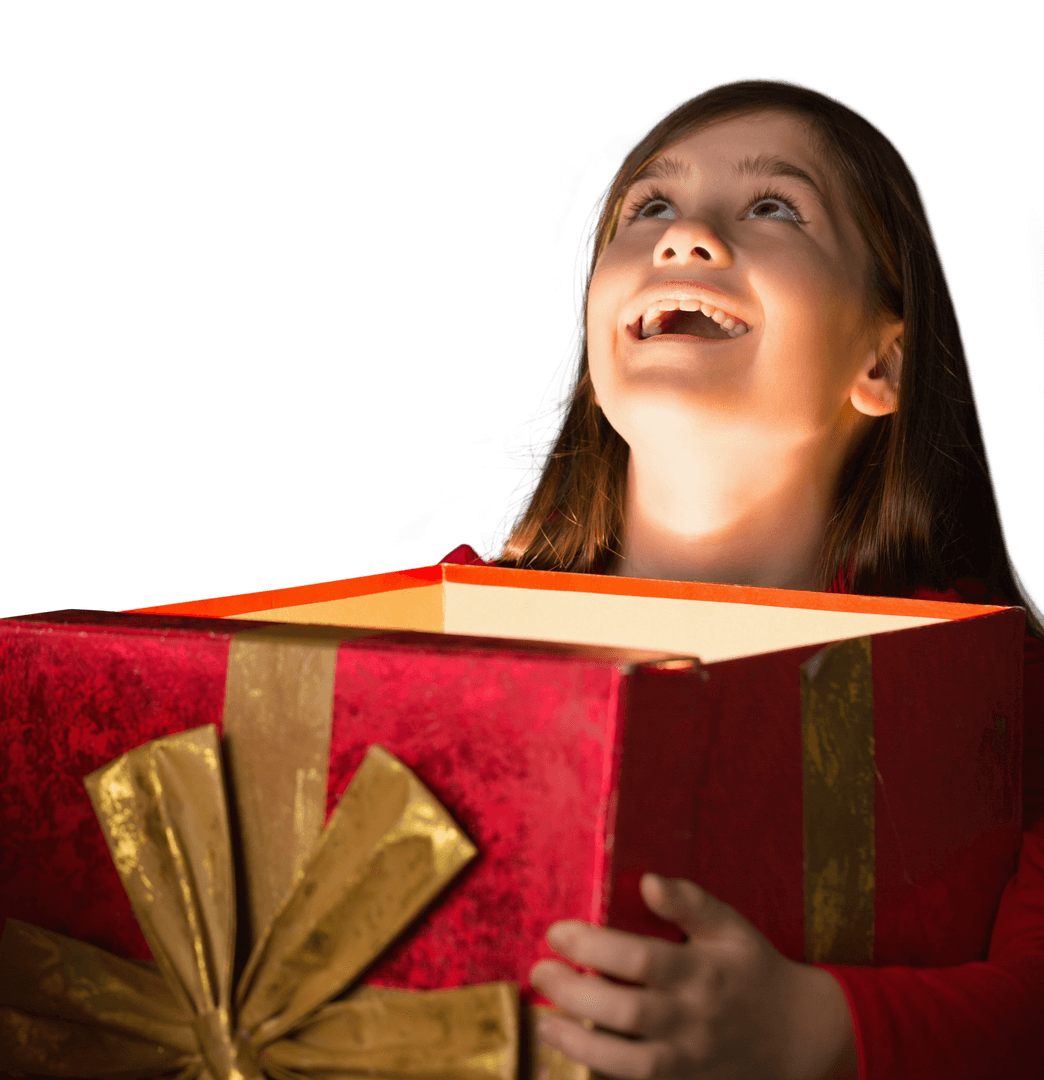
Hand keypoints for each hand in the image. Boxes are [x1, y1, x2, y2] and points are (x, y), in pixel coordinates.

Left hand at [529, 874, 855, 1079]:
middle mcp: (694, 1019)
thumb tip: (646, 881)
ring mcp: (690, 1061)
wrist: (799, 1035)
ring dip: (578, 1043)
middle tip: (539, 973)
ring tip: (543, 1022)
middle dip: (573, 992)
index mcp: (703, 971)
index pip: (640, 958)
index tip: (556, 932)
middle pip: (626, 1011)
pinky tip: (573, 1057)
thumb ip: (689, 901)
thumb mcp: (730, 926)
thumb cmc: (754, 970)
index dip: (592, 945)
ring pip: (628, 1063)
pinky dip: (603, 1075)